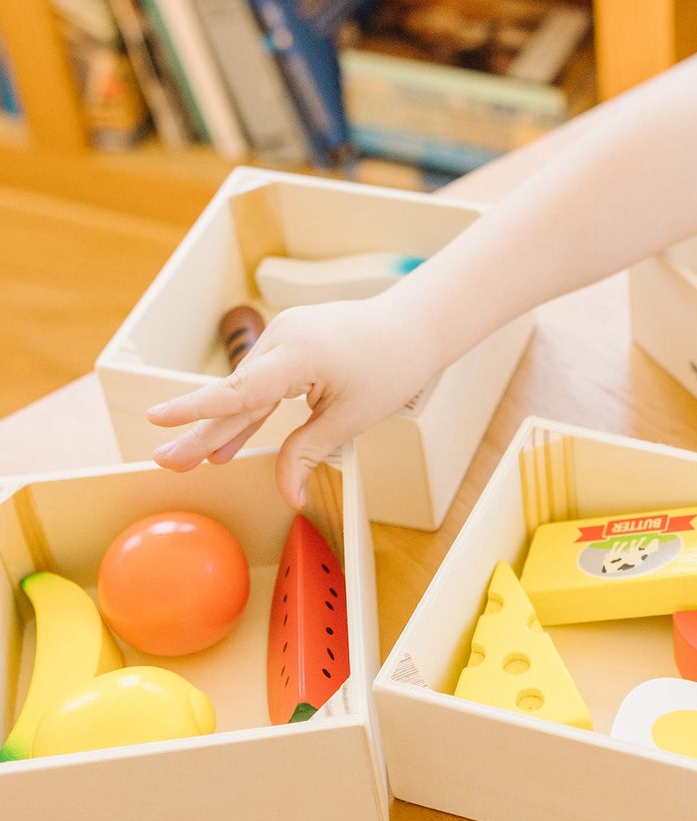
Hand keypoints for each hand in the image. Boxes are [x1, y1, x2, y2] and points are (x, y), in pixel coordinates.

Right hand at [146, 292, 443, 509]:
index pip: (239, 390)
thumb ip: (309, 452)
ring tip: (192, 460)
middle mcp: (284, 338)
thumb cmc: (392, 366)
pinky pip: (262, 379)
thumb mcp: (351, 418)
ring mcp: (285, 335)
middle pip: (236, 395)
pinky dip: (249, 408)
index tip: (158, 419)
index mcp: (299, 355)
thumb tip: (288, 495)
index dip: (197, 409)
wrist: (414, 325)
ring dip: (223, 425)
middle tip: (166, 461)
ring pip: (247, 388)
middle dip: (201, 431)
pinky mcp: (291, 340)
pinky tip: (229, 441)